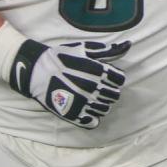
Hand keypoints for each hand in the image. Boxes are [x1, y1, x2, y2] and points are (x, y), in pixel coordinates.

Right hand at [8, 40, 128, 128]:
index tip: (104, 76)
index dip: (114, 77)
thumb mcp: (85, 49)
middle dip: (108, 91)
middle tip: (96, 87)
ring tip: (89, 97)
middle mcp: (95, 89)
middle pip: (114, 95)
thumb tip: (128, 45)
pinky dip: (92, 118)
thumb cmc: (62, 58)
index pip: (120, 80)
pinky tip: (85, 110)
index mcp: (99, 72)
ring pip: (105, 109)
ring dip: (100, 103)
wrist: (37, 71)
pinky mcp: (74, 115)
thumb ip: (108, 50)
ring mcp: (85, 103)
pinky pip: (93, 122)